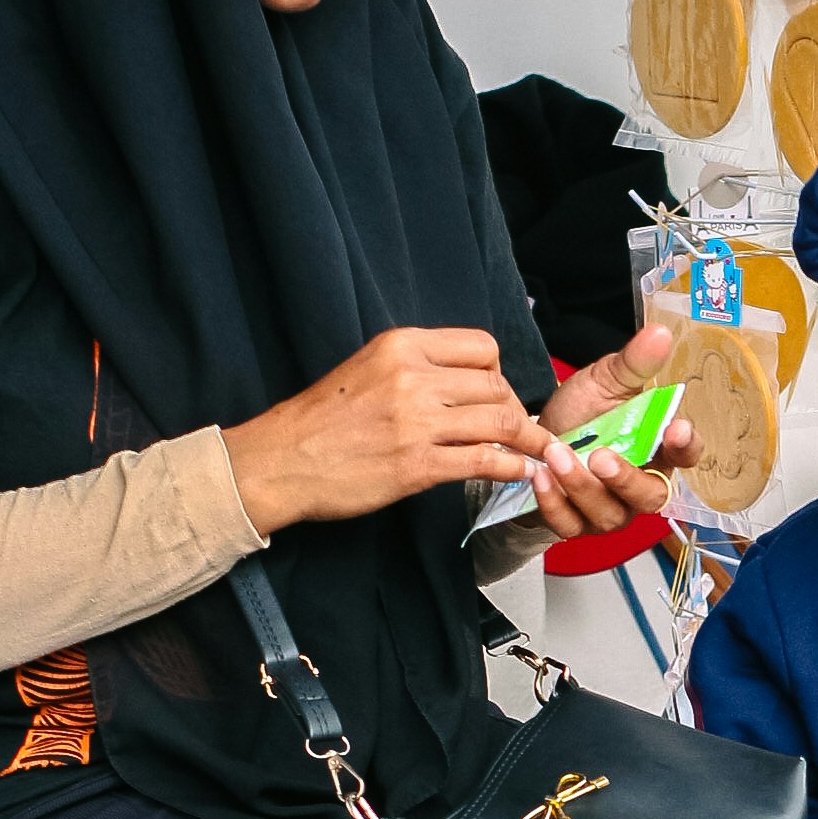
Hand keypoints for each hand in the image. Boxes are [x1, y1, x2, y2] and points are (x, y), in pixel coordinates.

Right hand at [224, 326, 553, 535]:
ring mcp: (417, 422)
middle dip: (514, 410)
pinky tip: (520, 472)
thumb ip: (417, 368)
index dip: (497, 372)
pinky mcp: (418, 465)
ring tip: (536, 452)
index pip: (481, 347)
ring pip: (500, 422)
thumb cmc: (321, 420)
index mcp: (401, 345)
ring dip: (526, 440)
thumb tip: (467, 384)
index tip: (495, 393)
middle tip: (516, 430)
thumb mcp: (368, 368)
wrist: (281, 461)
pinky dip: (513, 467)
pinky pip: (486, 461)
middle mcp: (413, 377)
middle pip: (496, 385)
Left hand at [520, 320, 702, 545]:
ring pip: (608, 513)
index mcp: (657, 450)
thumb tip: (660, 333)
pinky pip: (570, 524)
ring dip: (582, 486)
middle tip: (602, 457)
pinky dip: (554, 503)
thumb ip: (634, 363)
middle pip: (650, 497)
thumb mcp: (604, 382)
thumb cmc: (580, 413)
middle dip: (626, 479)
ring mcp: (610, 510)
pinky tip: (540, 477)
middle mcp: (639, 486)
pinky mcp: (576, 524)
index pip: (686, 455)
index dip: (685, 447)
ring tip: (556, 453)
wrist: (533, 437)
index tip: (676, 429)